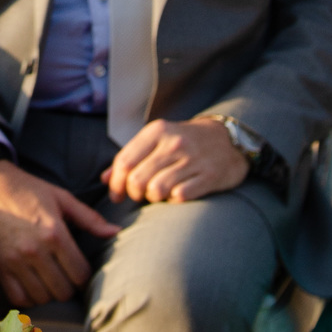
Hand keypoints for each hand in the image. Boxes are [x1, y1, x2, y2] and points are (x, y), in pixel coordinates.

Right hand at [0, 162, 116, 307]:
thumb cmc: (28, 189)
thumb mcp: (61, 197)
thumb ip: (89, 218)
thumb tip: (115, 232)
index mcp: (54, 233)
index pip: (80, 274)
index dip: (84, 274)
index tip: (79, 267)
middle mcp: (35, 251)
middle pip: (64, 291)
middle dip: (69, 285)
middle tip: (65, 273)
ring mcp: (15, 261)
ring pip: (44, 298)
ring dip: (50, 292)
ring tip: (49, 277)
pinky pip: (20, 299)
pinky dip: (29, 296)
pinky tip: (32, 283)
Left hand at [103, 116, 249, 203]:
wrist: (227, 140)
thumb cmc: (185, 142)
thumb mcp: (157, 139)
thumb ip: (131, 156)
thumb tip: (104, 179)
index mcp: (156, 131)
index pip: (124, 161)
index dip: (115, 183)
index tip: (116, 194)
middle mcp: (172, 143)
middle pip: (137, 179)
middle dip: (133, 193)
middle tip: (139, 195)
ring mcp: (191, 160)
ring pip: (156, 190)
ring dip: (153, 198)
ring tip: (158, 194)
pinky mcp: (208, 176)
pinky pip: (180, 196)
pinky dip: (174, 200)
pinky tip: (177, 194)